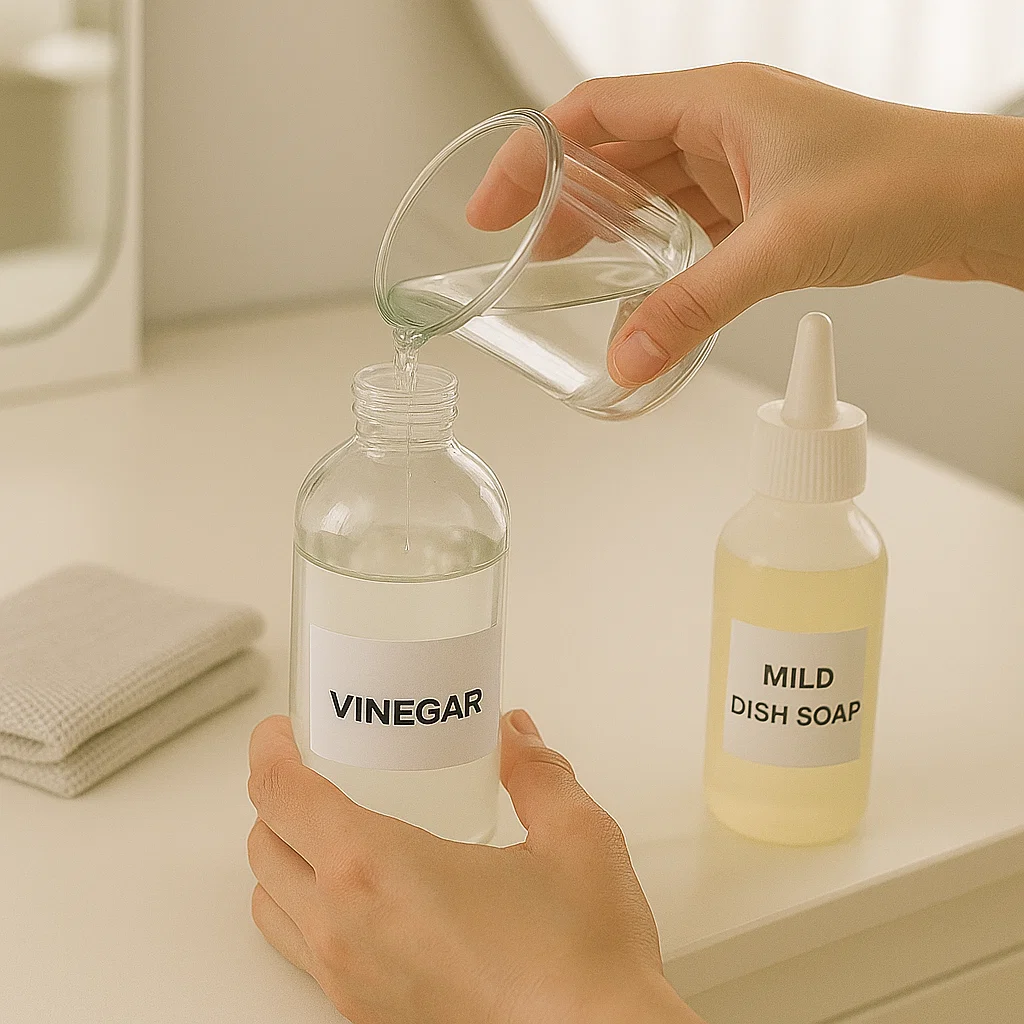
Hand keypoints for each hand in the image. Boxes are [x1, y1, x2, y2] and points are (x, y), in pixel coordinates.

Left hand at [247, 710, 702, 1023]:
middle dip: (277, 798)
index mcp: (377, 869)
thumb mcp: (575, 837)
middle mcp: (346, 930)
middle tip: (315, 769)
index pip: (281, 795)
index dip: (270, 751)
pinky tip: (367, 896)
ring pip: (272, 905)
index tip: (280, 732)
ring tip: (332, 829)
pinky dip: (307, 909)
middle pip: (263, 848)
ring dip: (285, 857)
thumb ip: (537, 773)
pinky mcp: (366, 1016)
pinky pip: (303, 952)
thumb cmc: (581, 965)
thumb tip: (515, 737)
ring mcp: (350, 982)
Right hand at [470, 63, 1023, 385]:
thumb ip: (693, 306)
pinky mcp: (764, 202)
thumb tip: (626, 358)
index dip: (531, 157)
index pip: (592, 114)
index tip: (496, 208)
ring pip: (650, 190)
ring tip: (569, 275)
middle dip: (563, 203)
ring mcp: (744, 163)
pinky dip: (658, 254)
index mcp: (716, 99)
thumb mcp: (779, 248)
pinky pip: (690, 224)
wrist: (978, 202)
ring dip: (608, 230)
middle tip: (524, 254)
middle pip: (613, 154)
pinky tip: (642, 288)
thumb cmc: (904, 183)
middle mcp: (723, 123)